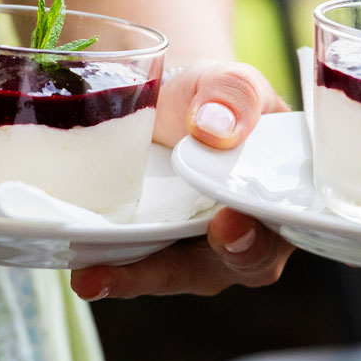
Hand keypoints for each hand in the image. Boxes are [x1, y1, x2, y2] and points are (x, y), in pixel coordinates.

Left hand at [70, 61, 293, 299]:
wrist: (177, 100)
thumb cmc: (218, 96)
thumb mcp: (231, 82)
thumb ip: (235, 95)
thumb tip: (214, 126)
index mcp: (277, 201)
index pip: (275, 232)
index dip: (255, 238)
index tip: (226, 225)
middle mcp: (243, 237)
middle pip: (217, 267)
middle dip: (179, 268)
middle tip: (148, 267)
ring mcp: (195, 248)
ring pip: (169, 273)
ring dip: (132, 278)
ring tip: (92, 278)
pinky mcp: (153, 247)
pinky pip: (135, 264)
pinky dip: (110, 268)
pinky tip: (82, 271)